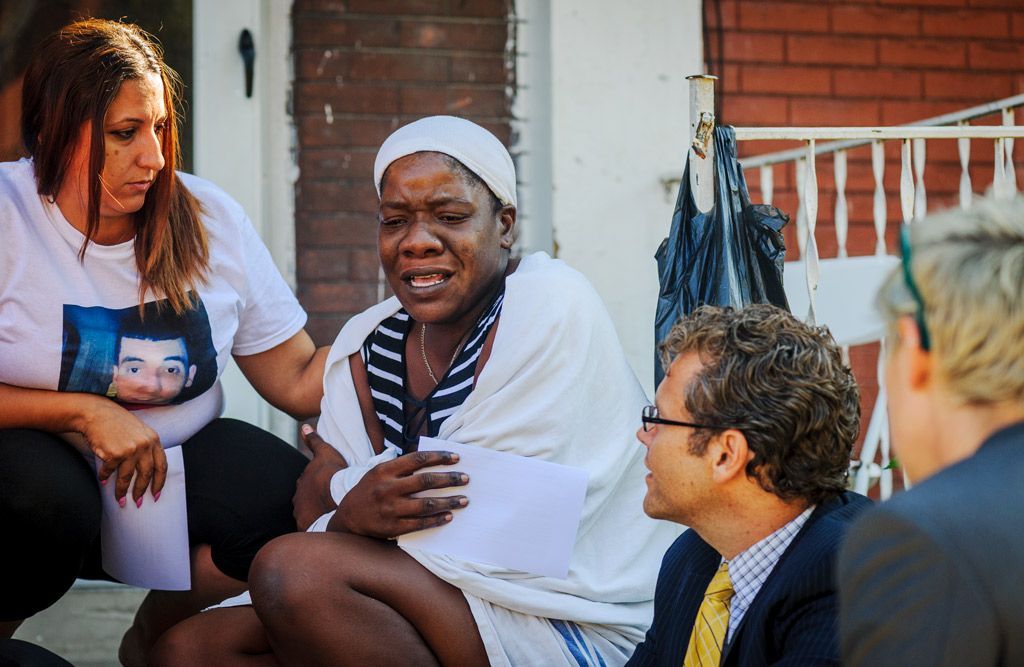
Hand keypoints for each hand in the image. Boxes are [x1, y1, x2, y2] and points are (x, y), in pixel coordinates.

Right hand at [79, 397, 166, 507]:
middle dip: (141, 491)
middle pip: (146, 474)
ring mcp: (130, 449)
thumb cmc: (117, 424)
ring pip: (127, 477)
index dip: (159, 482)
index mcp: (154, 440)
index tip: (156, 495)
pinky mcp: (114, 453)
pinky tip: (103, 481)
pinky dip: (105, 477)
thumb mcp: (139, 432)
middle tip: (138, 502)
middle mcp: (145, 445)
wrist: (96, 413)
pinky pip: (109, 471)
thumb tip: (147, 475)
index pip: (162, 466)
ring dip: (122, 491)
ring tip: (120, 499)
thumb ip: (146, 449)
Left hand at [293, 424, 348, 529]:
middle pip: (304, 500)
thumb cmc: (333, 473)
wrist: (337, 497)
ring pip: (307, 514)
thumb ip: (314, 441)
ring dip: (315, 514)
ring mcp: (301, 514)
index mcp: (302, 482)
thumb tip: (303, 427)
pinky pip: (312, 528)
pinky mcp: (307, 527)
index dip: (316, 484)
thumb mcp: (325, 452)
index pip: (306, 484)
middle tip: (328, 501)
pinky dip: (317, 526)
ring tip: (330, 515)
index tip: (326, 486)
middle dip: (313, 500)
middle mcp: (297, 499)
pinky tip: (327, 526)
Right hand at [330, 450, 468, 538]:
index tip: (456, 458)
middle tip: (466, 479)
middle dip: (449, 479)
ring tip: (464, 500)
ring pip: (425, 504)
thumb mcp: (379, 472)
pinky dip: (436, 520)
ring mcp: (389, 509)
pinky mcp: (392, 527)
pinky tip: (449, 516)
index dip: (439, 457)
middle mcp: (387, 488)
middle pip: (424, 481)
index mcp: (384, 470)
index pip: (417, 459)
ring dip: (448, 502)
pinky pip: (419, 523)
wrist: (348, 518)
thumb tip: (433, 459)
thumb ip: (401, 467)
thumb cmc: (370, 491)